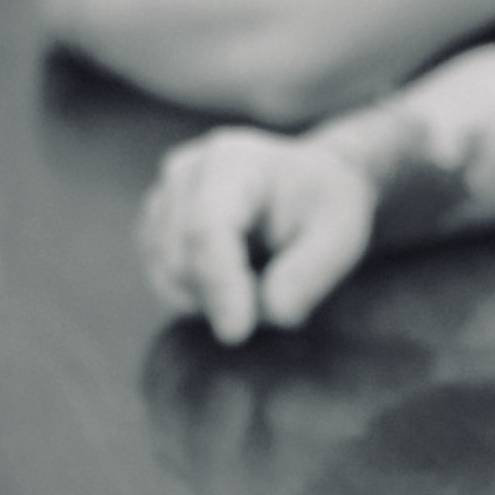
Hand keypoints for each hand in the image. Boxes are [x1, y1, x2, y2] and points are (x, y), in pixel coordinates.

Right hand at [140, 127, 377, 343]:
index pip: (206, 229)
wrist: (306, 187)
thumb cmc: (324, 208)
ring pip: (168, 278)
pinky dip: (201, 297)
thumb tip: (272, 312)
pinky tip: (238, 278)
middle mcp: (184, 173)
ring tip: (265, 279)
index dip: (218, 285)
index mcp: (232, 161)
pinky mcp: (153, 228)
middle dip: (229, 297)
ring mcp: (161, 199)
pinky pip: (165, 284)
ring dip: (216, 301)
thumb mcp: (341, 235)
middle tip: (284, 293)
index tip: (238, 333)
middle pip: (182, 261)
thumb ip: (309, 273)